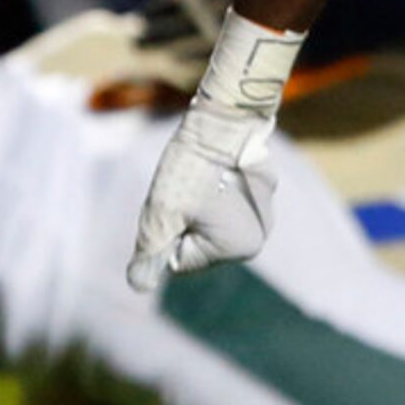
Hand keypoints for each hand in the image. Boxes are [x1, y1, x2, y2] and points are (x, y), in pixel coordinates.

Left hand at [126, 97, 277, 292]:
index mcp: (240, 248)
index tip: (175, 204)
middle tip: (184, 191)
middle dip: (184, 222)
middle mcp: (260, 235)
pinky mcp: (264, 187)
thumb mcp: (160, 214)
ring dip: (198, 207)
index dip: (167, 233)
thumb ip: (150, 252)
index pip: (183, 260)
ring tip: (200, 179)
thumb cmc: (189, 169)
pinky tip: (214, 169)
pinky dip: (216, 189)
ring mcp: (265, 210)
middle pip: (200, 244)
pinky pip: (229, 201)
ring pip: (213, 223)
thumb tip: (138, 286)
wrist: (220, 118)